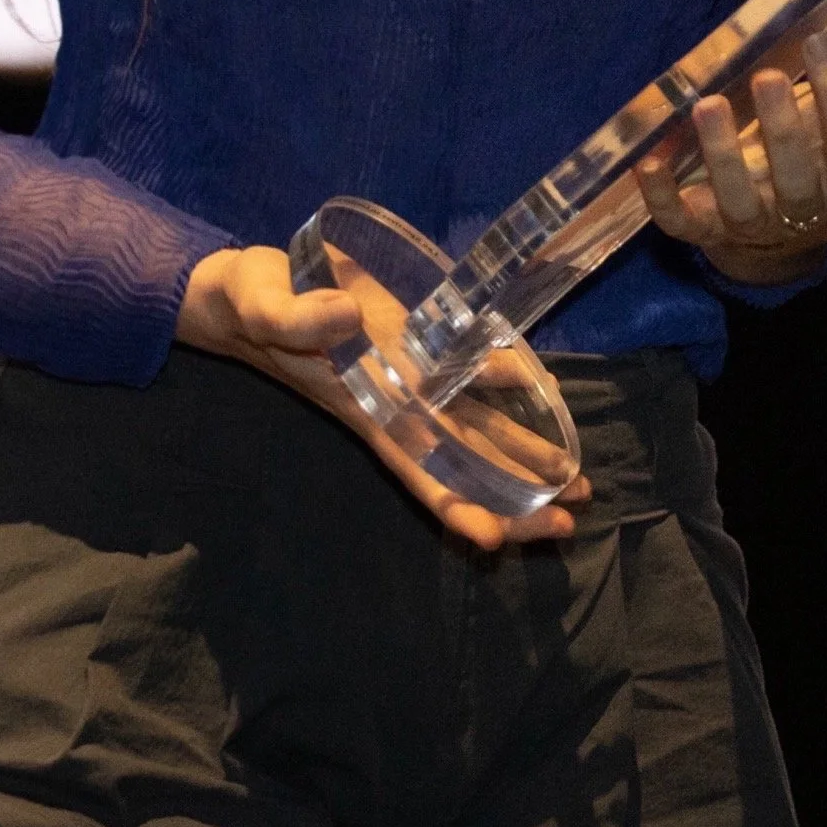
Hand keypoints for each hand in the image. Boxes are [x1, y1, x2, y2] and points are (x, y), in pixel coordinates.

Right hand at [175, 244, 587, 549]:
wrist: (249, 285)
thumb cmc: (249, 300)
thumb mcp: (262, 303)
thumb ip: (295, 318)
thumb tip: (343, 316)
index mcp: (362, 405)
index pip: (414, 466)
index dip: (451, 504)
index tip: (492, 541)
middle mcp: (395, 401)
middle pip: (460, 463)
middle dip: (512, 497)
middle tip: (572, 519)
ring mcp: (410, 374)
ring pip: (475, 426)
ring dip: (524, 455)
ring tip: (577, 484)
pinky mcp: (416, 339)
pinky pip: (472, 373)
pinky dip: (509, 386)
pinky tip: (545, 396)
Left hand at [635, 31, 826, 283]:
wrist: (782, 213)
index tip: (817, 45)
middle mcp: (802, 200)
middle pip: (796, 171)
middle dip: (782, 128)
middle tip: (767, 79)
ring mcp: (751, 218)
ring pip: (738, 198)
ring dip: (720, 157)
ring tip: (707, 107)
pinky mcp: (704, 226)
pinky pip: (682, 222)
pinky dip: (662, 198)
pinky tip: (646, 164)